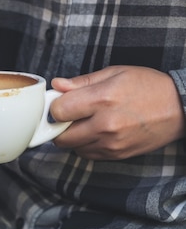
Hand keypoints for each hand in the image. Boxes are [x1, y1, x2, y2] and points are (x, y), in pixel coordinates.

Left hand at [50, 65, 184, 159]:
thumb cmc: (147, 86)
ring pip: (73, 147)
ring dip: (72, 137)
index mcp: (102, 99)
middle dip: (59, 125)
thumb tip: (56, 85)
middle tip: (69, 114)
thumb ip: (81, 82)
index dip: (55, 106)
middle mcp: (105, 124)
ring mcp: (112, 143)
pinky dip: (86, 145)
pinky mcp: (118, 155)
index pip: (58, 111)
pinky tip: (96, 132)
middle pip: (61, 135)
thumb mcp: (114, 73)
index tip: (60, 102)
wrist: (180, 107)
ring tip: (85, 122)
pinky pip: (88, 154)